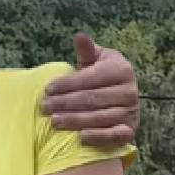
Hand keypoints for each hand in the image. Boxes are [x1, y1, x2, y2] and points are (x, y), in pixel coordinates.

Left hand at [40, 33, 139, 148]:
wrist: (120, 97)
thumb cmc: (101, 77)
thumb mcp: (95, 61)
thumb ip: (87, 51)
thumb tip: (79, 36)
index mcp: (121, 70)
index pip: (90, 78)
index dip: (67, 84)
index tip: (47, 89)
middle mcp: (130, 91)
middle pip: (92, 99)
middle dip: (65, 103)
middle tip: (43, 107)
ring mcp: (131, 112)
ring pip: (100, 117)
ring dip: (75, 120)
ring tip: (53, 121)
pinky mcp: (130, 130)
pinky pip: (115, 135)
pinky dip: (99, 137)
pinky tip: (81, 137)